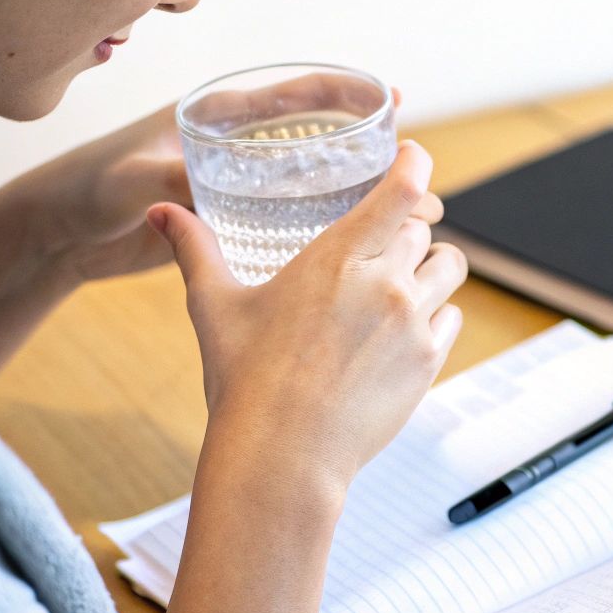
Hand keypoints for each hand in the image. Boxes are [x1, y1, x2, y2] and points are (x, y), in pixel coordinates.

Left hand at [22, 89, 409, 284]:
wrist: (58, 233)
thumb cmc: (89, 188)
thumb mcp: (132, 181)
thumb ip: (167, 183)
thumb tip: (200, 190)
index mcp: (219, 116)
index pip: (298, 96)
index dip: (348, 95)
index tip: (394, 102)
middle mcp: (239, 148)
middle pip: (321, 144)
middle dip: (372, 161)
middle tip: (417, 186)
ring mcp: (240, 186)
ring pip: (315, 188)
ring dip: (360, 205)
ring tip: (406, 228)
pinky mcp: (234, 222)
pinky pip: (294, 224)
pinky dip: (329, 237)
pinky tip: (361, 262)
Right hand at [148, 140, 464, 490]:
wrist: (283, 457)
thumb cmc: (244, 382)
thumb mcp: (214, 307)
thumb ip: (194, 249)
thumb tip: (161, 211)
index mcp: (337, 257)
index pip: (400, 190)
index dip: (415, 164)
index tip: (415, 156)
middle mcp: (384, 282)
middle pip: (420, 228)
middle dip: (404, 229)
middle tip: (381, 243)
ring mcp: (412, 323)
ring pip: (449, 267)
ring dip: (432, 265)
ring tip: (405, 279)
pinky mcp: (427, 362)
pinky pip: (452, 318)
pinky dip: (437, 314)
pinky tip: (408, 326)